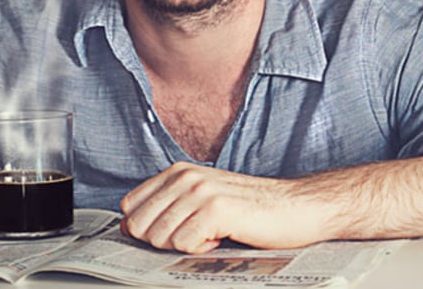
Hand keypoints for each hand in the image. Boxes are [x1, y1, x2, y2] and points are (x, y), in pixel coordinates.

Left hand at [119, 162, 321, 253]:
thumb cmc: (251, 208)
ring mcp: (200, 192)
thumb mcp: (202, 199)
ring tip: (212, 234)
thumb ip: (166, 208)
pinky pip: (184, 245)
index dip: (145, 228)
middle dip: (163, 241)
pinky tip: (222, 238)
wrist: (295, 207)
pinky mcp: (216, 210)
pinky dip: (202, 251)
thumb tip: (127, 227)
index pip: (130, 206)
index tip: (171, 233)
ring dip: (185, 246)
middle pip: (139, 225)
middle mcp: (185, 177)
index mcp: (178, 171)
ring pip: (160, 237)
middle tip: (194, 236)